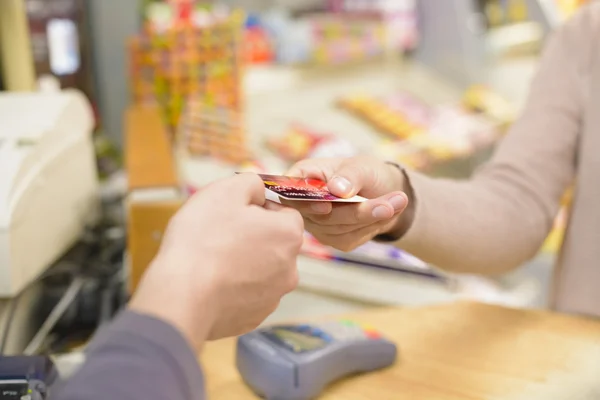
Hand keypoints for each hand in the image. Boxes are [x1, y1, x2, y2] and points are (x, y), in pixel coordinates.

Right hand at [130, 173, 303, 350]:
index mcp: (289, 235)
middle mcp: (290, 268)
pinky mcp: (255, 317)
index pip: (285, 213)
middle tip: (220, 235)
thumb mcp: (225, 191)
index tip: (235, 212)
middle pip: (275, 243)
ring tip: (213, 260)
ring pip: (262, 270)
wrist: (182, 295)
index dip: (260, 209)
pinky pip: (248, 294)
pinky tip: (212, 282)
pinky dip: (234, 287)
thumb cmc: (203, 240)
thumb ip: (251, 183)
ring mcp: (273, 296)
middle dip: (253, 237)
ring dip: (244, 262)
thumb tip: (258, 190)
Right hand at [285, 156, 408, 250]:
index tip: (326, 206)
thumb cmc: (366, 172)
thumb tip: (336, 189)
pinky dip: (372, 226)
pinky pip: (350, 238)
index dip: (305, 201)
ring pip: (340, 228)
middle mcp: (304, 203)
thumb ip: (350, 175)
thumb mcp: (362, 165)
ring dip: (372, 217)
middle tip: (391, 203)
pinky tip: (386, 213)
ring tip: (399, 201)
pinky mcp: (333, 239)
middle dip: (358, 210)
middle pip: (321, 215)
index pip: (289, 191)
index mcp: (302, 177)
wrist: (383, 191)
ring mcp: (316, 225)